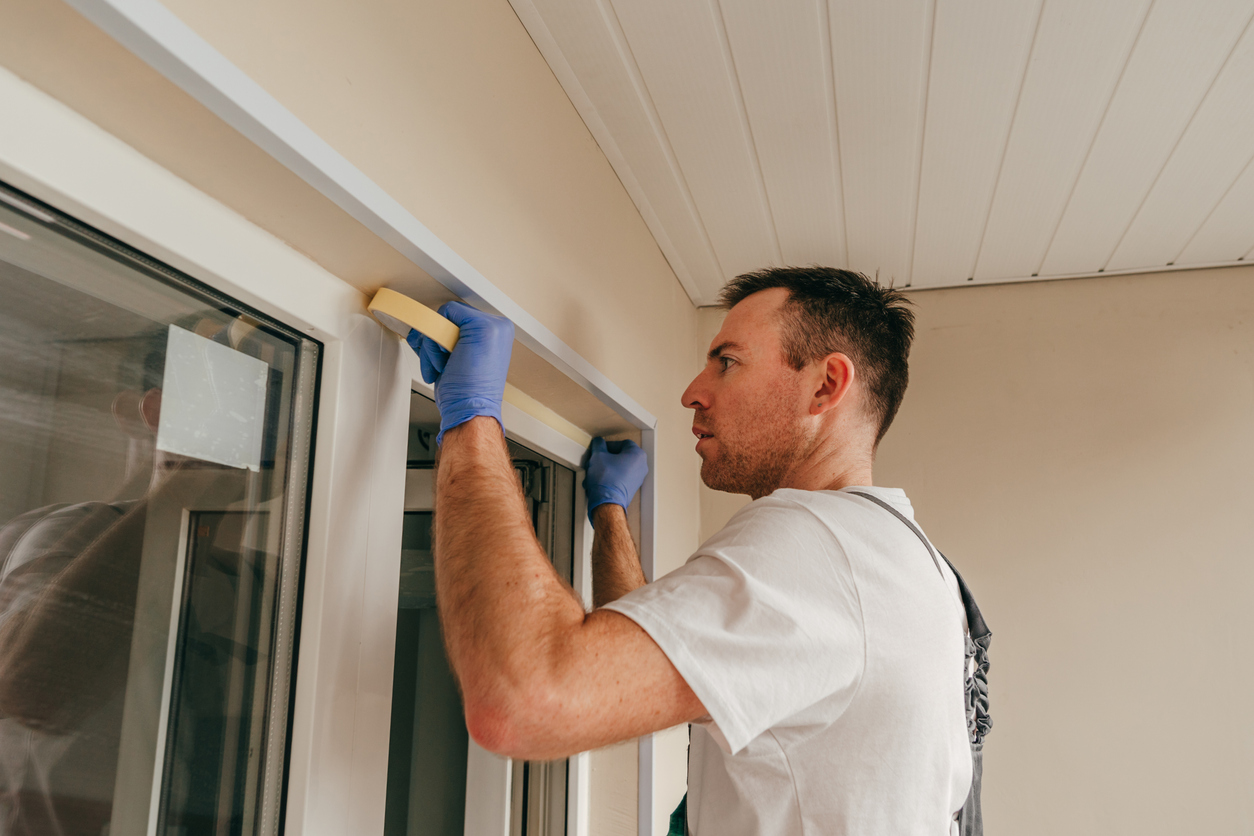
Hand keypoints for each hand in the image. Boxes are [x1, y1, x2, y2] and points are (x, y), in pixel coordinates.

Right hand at [407, 301, 513, 443]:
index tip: (446, 346)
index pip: (455, 309)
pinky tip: (437, 369)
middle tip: (444, 358)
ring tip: (442, 367)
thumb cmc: (474, 385)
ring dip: (430, 352)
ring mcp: (468, 346)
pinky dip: (428, 358)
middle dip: (435, 342)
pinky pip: (430, 345)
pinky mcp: (454, 357)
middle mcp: (484, 334)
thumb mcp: (479, 333)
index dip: (444, 327)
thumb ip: (460, 315)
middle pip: (442, 322)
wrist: (465, 411)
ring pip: (433, 335)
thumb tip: (440, 316)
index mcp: (496, 325)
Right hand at [583, 438, 647, 523]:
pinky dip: (608, 478)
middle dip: (605, 458)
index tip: (600, 449)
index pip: (623, 443)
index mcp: (637, 455)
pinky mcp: (631, 489)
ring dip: (604, 469)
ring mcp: (637, 479)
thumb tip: (598, 442)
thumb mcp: (598, 455)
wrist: (607, 503)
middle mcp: (641, 467)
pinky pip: (618, 479)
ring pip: (618, 468)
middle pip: (620, 456)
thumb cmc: (606, 480)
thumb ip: (598, 445)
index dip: (609, 445)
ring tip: (593, 473)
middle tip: (596, 461)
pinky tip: (596, 482)